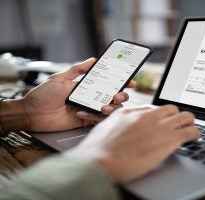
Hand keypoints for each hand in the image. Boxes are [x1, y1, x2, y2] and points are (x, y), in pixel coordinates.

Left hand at [20, 58, 134, 131]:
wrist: (32, 113)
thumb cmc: (43, 94)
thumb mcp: (60, 78)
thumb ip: (77, 69)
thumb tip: (93, 60)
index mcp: (86, 85)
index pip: (108, 83)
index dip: (121, 82)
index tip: (130, 81)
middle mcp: (90, 97)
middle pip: (113, 97)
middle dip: (121, 96)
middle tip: (119, 95)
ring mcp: (89, 109)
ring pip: (110, 109)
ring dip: (111, 108)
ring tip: (104, 106)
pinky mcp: (84, 120)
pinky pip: (97, 120)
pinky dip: (92, 116)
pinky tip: (79, 112)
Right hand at [66, 105, 199, 182]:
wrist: (99, 161)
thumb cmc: (98, 149)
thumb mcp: (105, 128)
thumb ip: (118, 123)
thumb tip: (123, 125)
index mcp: (132, 112)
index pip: (154, 109)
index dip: (161, 117)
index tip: (163, 123)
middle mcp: (148, 116)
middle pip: (172, 109)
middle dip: (176, 118)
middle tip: (177, 126)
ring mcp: (159, 126)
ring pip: (186, 116)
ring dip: (189, 124)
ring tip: (189, 131)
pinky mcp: (169, 140)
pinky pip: (191, 132)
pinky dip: (195, 135)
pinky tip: (194, 139)